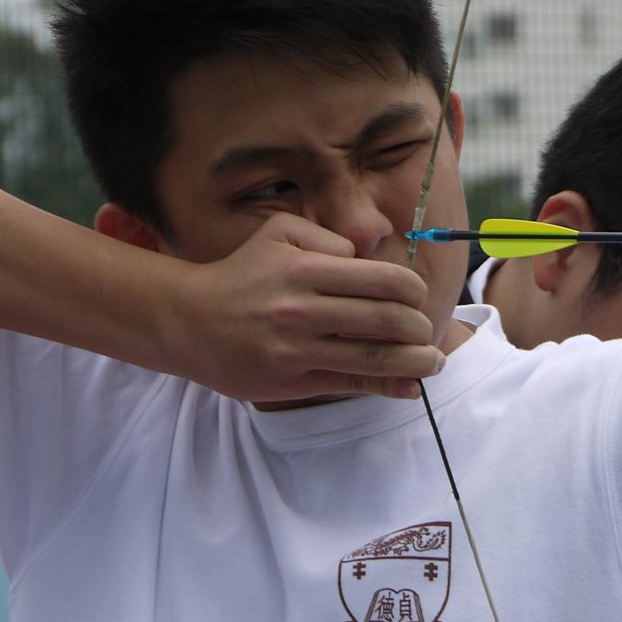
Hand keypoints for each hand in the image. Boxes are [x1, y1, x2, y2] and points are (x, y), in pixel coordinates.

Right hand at [166, 213, 443, 401]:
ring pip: (375, 357)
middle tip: (425, 330)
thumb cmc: (244, 274)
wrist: (189, 321)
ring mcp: (296, 348)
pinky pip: (351, 384)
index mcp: (304, 268)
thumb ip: (328, 238)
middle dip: (420, 327)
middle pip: (388, 320)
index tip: (418, 297)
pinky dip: (388, 388)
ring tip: (432, 361)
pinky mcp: (290, 381)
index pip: (384, 280)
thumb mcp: (279, 233)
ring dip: (416, 362)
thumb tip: (371, 258)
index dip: (414, 291)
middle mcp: (301, 308)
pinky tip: (410, 387)